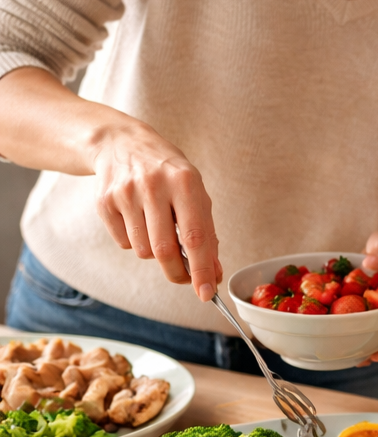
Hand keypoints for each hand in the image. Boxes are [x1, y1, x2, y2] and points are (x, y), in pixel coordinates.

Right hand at [91, 120, 221, 300]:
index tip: (207, 293)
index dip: (201, 269)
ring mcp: (126, 194)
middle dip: (178, 274)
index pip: (195, 236)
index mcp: (184, 181)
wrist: (120, 143)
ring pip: (143, 251)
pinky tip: (137, 218)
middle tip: (185, 279)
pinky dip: (135, 241)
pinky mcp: (104, 203)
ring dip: (155, 253)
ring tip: (158, 229)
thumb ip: (206, 231)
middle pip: (165, 250)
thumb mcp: (194, 190)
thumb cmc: (166, 171)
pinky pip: (124, 243)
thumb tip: (213, 272)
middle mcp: (154, 186)